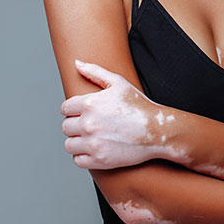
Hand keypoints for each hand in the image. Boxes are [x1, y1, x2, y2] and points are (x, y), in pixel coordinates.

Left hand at [60, 60, 178, 168]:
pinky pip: (78, 160)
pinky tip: (97, 149)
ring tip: (93, 138)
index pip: (65, 108)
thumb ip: (95, 71)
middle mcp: (88, 123)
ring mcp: (93, 143)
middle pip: (65, 126)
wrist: (158, 131)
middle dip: (76, 125)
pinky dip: (84, 156)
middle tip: (92, 125)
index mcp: (90, 103)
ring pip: (69, 144)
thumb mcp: (119, 83)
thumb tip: (76, 63)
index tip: (86, 112)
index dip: (75, 110)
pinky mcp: (99, 160)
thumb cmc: (139, 106)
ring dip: (78, 142)